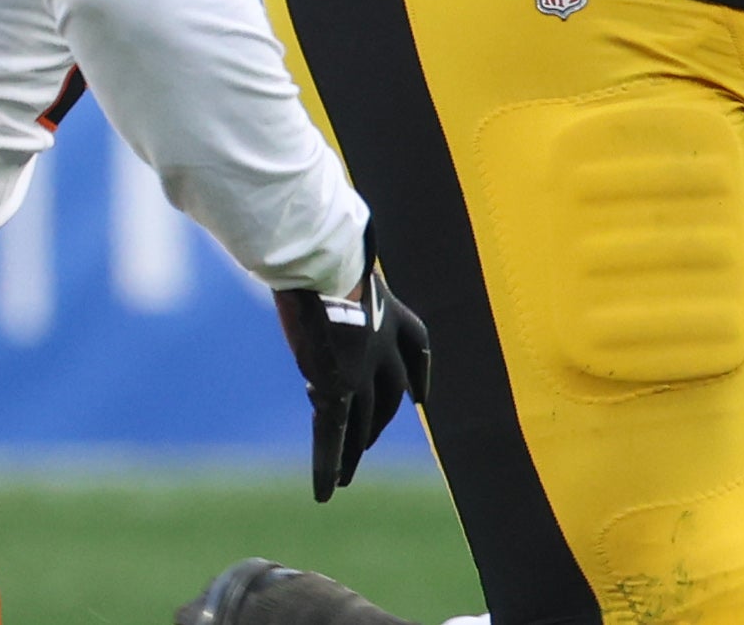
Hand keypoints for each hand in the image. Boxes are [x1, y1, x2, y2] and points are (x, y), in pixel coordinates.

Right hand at [274, 246, 429, 501]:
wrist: (324, 262)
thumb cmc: (325, 251)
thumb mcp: (343, 266)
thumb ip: (342, 279)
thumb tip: (325, 261)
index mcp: (390, 312)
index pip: (417, 347)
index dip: (418, 375)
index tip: (419, 396)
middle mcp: (384, 347)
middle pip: (389, 395)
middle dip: (377, 422)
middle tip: (366, 442)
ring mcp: (363, 372)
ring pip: (362, 423)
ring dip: (354, 453)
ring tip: (347, 475)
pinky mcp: (336, 389)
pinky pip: (333, 436)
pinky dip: (327, 466)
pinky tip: (325, 492)